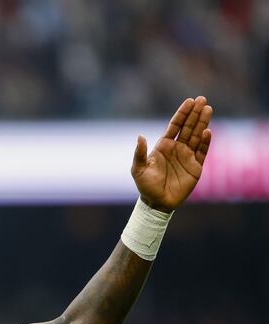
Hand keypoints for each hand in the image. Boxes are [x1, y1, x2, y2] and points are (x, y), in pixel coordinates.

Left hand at [131, 96, 212, 211]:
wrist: (157, 203)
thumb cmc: (145, 186)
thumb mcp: (138, 169)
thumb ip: (139, 153)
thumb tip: (140, 136)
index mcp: (163, 146)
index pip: (175, 125)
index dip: (182, 113)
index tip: (189, 101)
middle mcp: (177, 148)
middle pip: (188, 127)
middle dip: (195, 113)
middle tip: (202, 99)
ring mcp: (187, 156)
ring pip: (197, 136)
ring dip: (202, 123)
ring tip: (208, 109)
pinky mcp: (196, 167)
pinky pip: (202, 151)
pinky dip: (205, 142)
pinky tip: (208, 131)